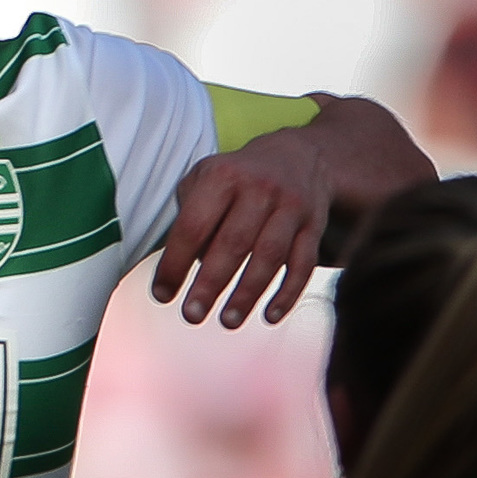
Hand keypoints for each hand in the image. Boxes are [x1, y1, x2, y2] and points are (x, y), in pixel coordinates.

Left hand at [150, 124, 330, 327]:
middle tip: (192, 315)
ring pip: (270, 256)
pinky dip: (287, 293)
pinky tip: (270, 316)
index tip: (162, 294)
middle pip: (233, 243)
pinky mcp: (314, 225)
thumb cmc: (238, 178)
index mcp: (223, 176)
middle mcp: (259, 188)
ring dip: (247, 293)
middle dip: (210, 284)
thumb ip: (188, 215)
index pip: (194, 225)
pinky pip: (303, 264)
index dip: (176, 263)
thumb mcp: (206, 178)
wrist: (299, 157)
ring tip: (228, 320)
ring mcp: (290, 206)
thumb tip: (176, 267)